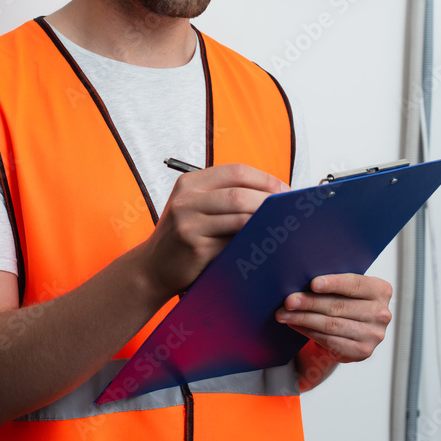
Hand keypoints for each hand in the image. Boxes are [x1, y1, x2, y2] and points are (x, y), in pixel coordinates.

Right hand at [141, 163, 288, 300]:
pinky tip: (264, 243)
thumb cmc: (182, 236)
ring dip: (265, 221)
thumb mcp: (194, 206)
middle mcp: (186, 199)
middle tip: (289, 211)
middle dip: (269, 201)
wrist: (152, 268)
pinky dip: (253, 240)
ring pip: (239, 216)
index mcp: (189, 183)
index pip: (235, 171)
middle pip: (239, 193)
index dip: (264, 179)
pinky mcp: (195, 246)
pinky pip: (233, 241)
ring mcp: (189, 223)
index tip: (284, 190)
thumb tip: (271, 195)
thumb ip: (223, 197)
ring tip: (281, 226)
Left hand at [275, 273, 392, 363]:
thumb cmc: (349, 300)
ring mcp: (373, 334)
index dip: (333, 283)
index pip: (354, 285)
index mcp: (380, 290)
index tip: (313, 284)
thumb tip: (302, 276)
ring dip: (303, 319)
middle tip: (289, 300)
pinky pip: (329, 340)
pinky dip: (308, 332)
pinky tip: (295, 325)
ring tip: (285, 314)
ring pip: (331, 325)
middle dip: (310, 303)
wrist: (357, 328)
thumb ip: (335, 282)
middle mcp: (381, 313)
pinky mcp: (362, 351)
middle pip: (339, 306)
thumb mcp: (349, 287)